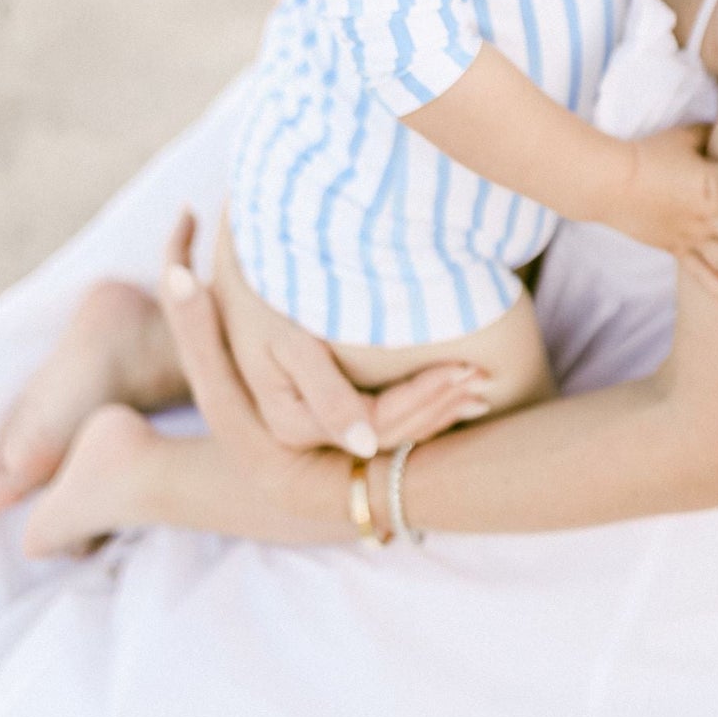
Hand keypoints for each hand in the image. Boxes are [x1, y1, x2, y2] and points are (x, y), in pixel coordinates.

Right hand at [208, 214, 486, 456]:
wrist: (232, 269)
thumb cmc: (263, 293)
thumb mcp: (288, 343)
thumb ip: (326, 395)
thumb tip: (365, 447)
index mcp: (290, 424)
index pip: (376, 425)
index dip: (423, 399)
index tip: (465, 367)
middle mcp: (303, 433)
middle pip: (387, 432)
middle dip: (437, 404)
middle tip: (485, 377)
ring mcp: (316, 422)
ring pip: (389, 428)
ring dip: (436, 405)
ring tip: (481, 381)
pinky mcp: (326, 406)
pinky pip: (381, 414)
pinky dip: (420, 398)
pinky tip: (451, 384)